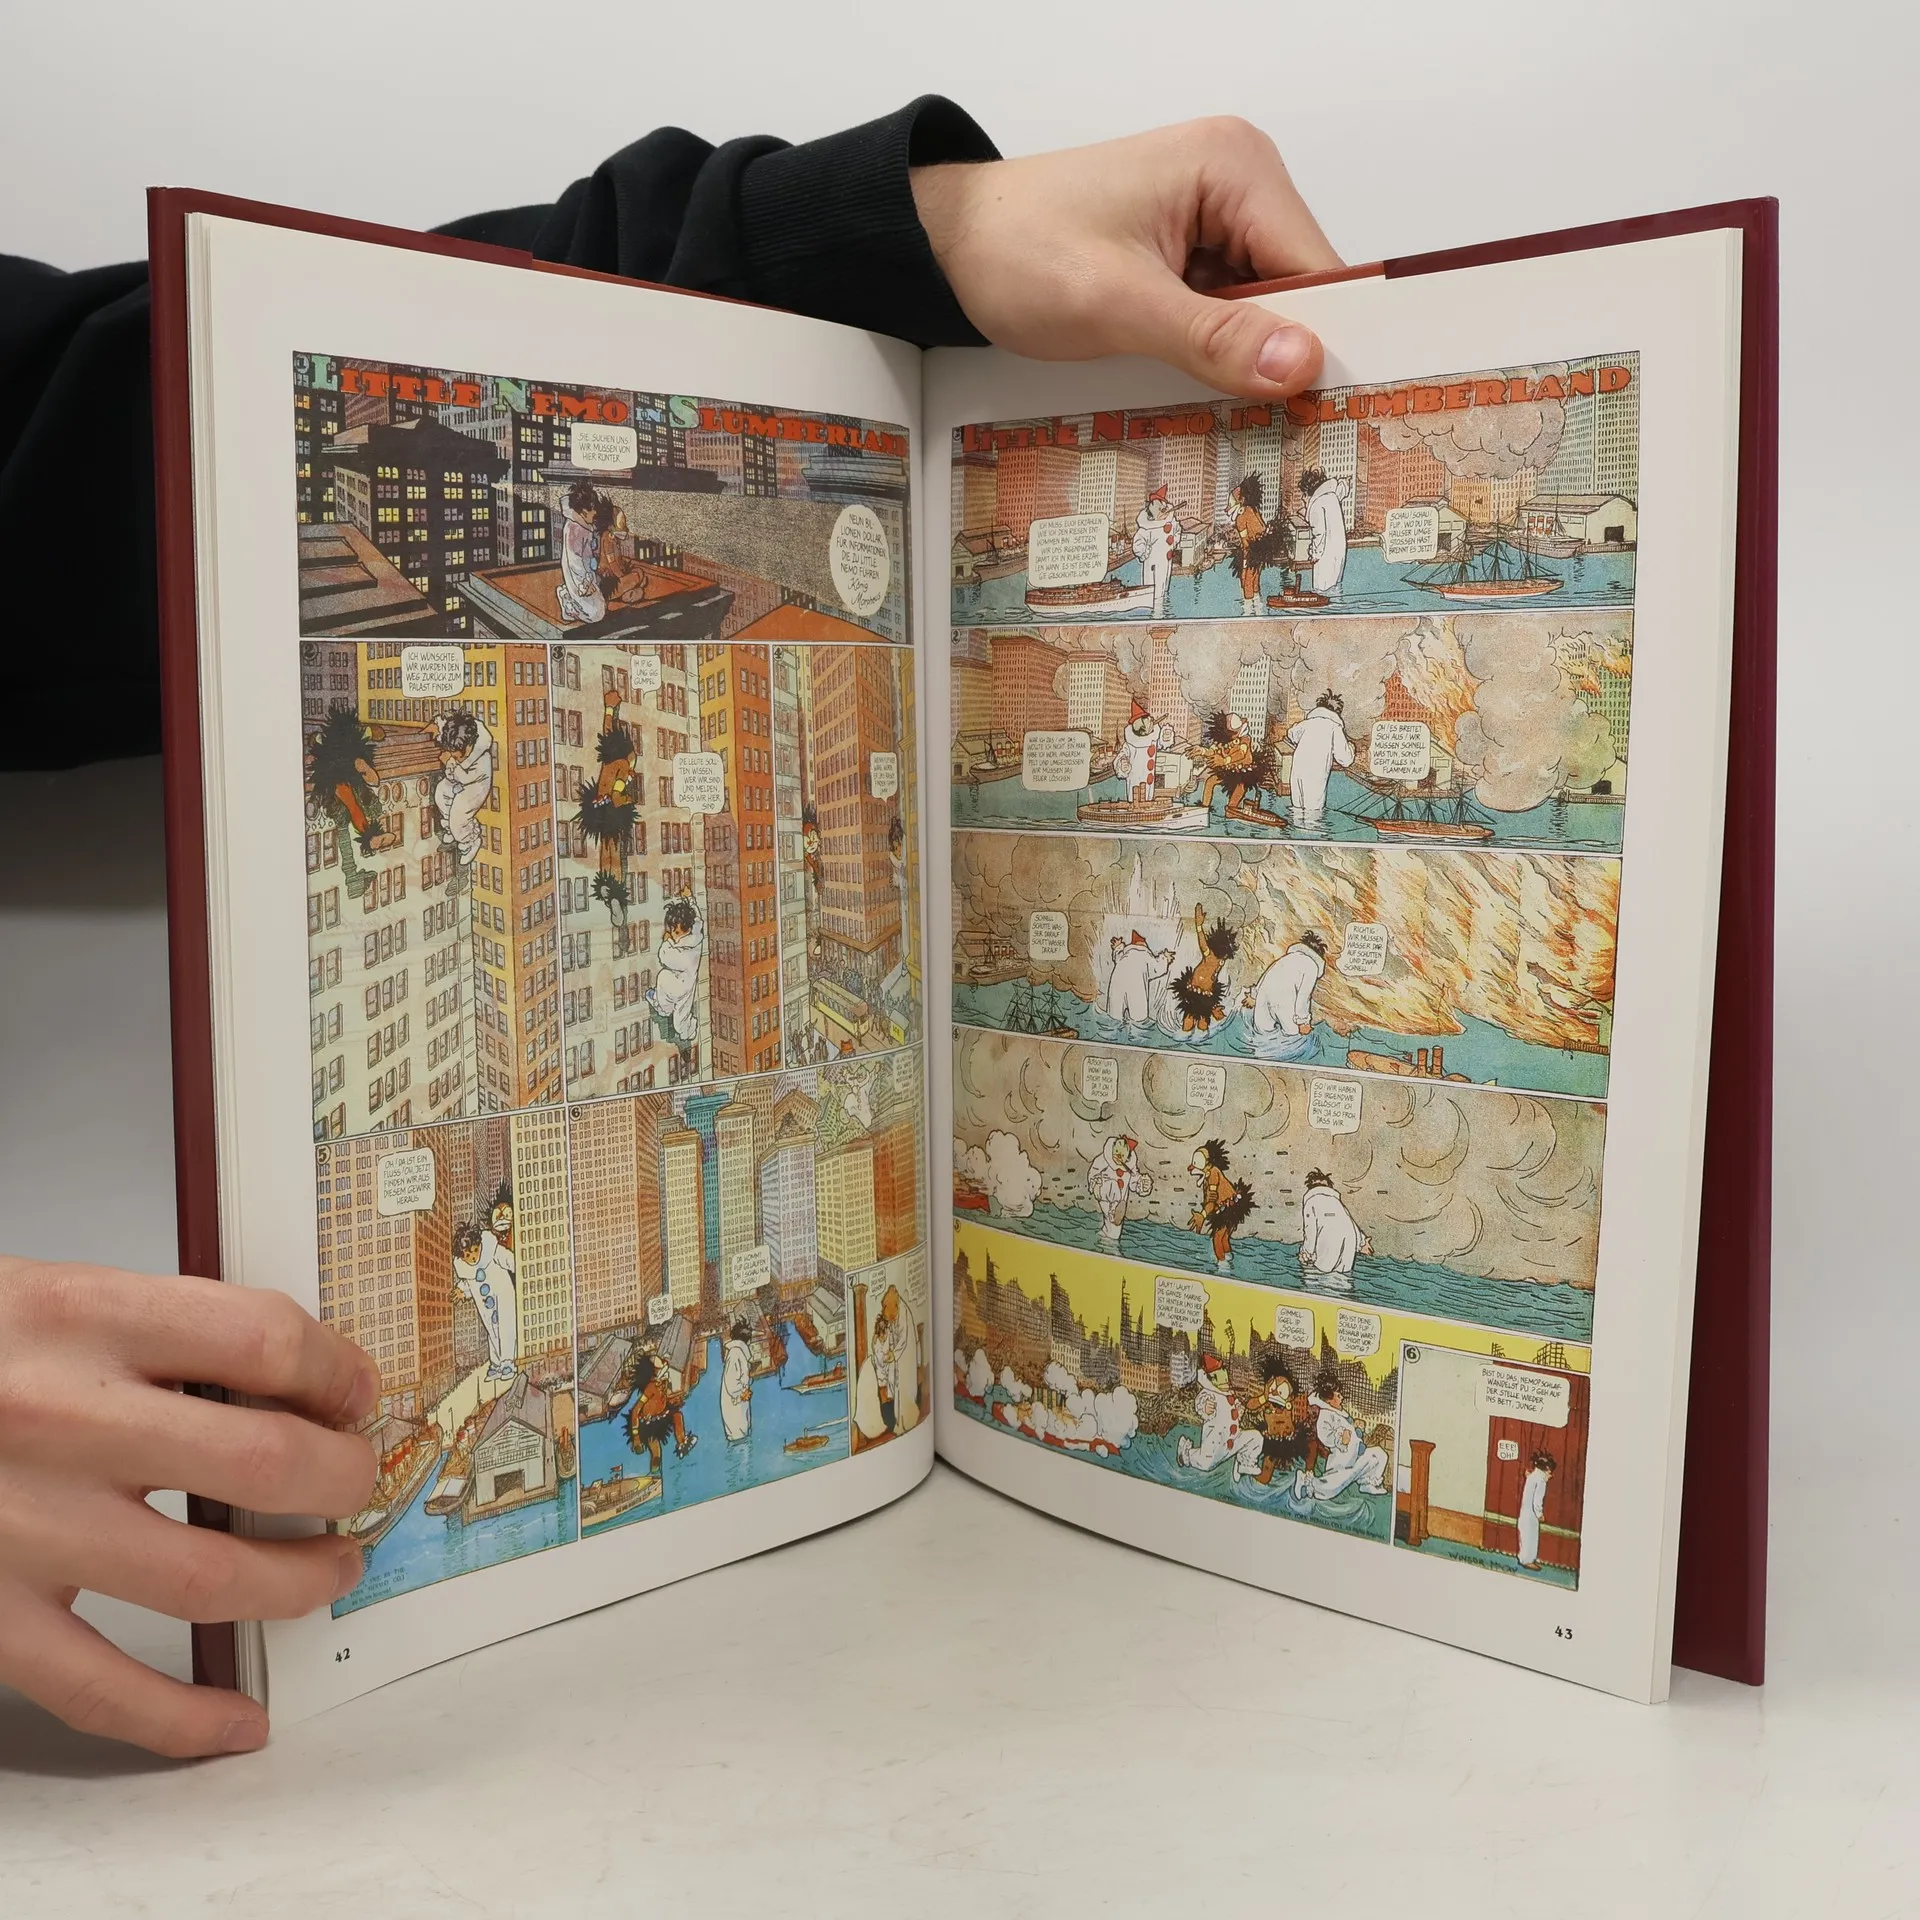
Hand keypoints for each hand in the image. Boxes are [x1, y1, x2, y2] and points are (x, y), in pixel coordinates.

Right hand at [0, 1257, 377, 1757]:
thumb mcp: (44, 1296)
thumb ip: (153, 1329)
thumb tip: (285, 1375)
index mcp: (77, 1316)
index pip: (262, 1337)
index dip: (335, 1367)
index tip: (354, 1390)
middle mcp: (56, 1420)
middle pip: (263, 1460)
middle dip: (341, 1477)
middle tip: (357, 1481)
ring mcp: (18, 1528)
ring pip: (210, 1580)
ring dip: (297, 1583)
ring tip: (331, 1569)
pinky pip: (101, 1687)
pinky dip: (183, 1716)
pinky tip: (235, 1717)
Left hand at [913, 117, 1339, 398]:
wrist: (952, 244)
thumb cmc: (1019, 250)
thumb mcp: (1119, 304)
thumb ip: (1212, 338)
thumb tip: (1298, 363)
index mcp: (1234, 167)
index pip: (1316, 266)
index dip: (1326, 340)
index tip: (1330, 411)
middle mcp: (1236, 180)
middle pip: (1299, 288)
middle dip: (1283, 354)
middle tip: (1287, 428)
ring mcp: (1214, 216)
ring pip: (1266, 307)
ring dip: (1249, 358)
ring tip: (1244, 413)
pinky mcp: (1189, 251)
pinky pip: (1229, 310)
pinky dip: (1221, 351)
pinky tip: (1211, 386)